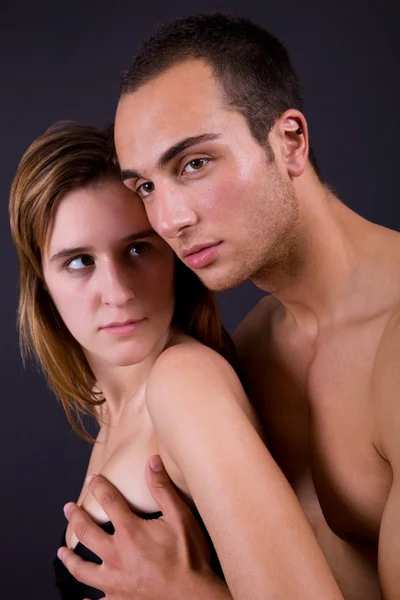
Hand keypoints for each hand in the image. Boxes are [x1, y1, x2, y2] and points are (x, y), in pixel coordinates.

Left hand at [57, 455, 223, 599]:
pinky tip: (82, 599)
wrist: (193, 597)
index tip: (91, 479)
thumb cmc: (189, 557)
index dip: (98, 487)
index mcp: (130, 532)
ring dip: (70, 558)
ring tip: (62, 551)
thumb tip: (152, 461)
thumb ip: (163, 489)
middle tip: (68, 508)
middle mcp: (116, 556)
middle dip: (75, 517)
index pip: (108, 502)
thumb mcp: (181, 517)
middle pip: (86, 532)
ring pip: (82, 569)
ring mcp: (114, 581)